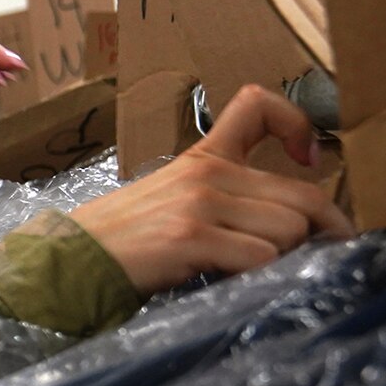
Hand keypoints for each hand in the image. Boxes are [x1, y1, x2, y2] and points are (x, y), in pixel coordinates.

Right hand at [69, 84, 355, 294]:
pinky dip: (258, 277)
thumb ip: (222, 198)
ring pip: (289, 230)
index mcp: (202, 157)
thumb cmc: (122, 241)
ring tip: (246, 269)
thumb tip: (290, 225)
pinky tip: (230, 280)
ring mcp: (199, 203)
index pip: (257, 105)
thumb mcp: (171, 199)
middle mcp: (206, 173)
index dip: (298, 126)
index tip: (308, 160)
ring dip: (282, 259)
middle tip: (310, 254)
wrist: (70, 259)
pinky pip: (261, 257)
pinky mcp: (191, 236)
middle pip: (302, 196)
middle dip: (315, 232)